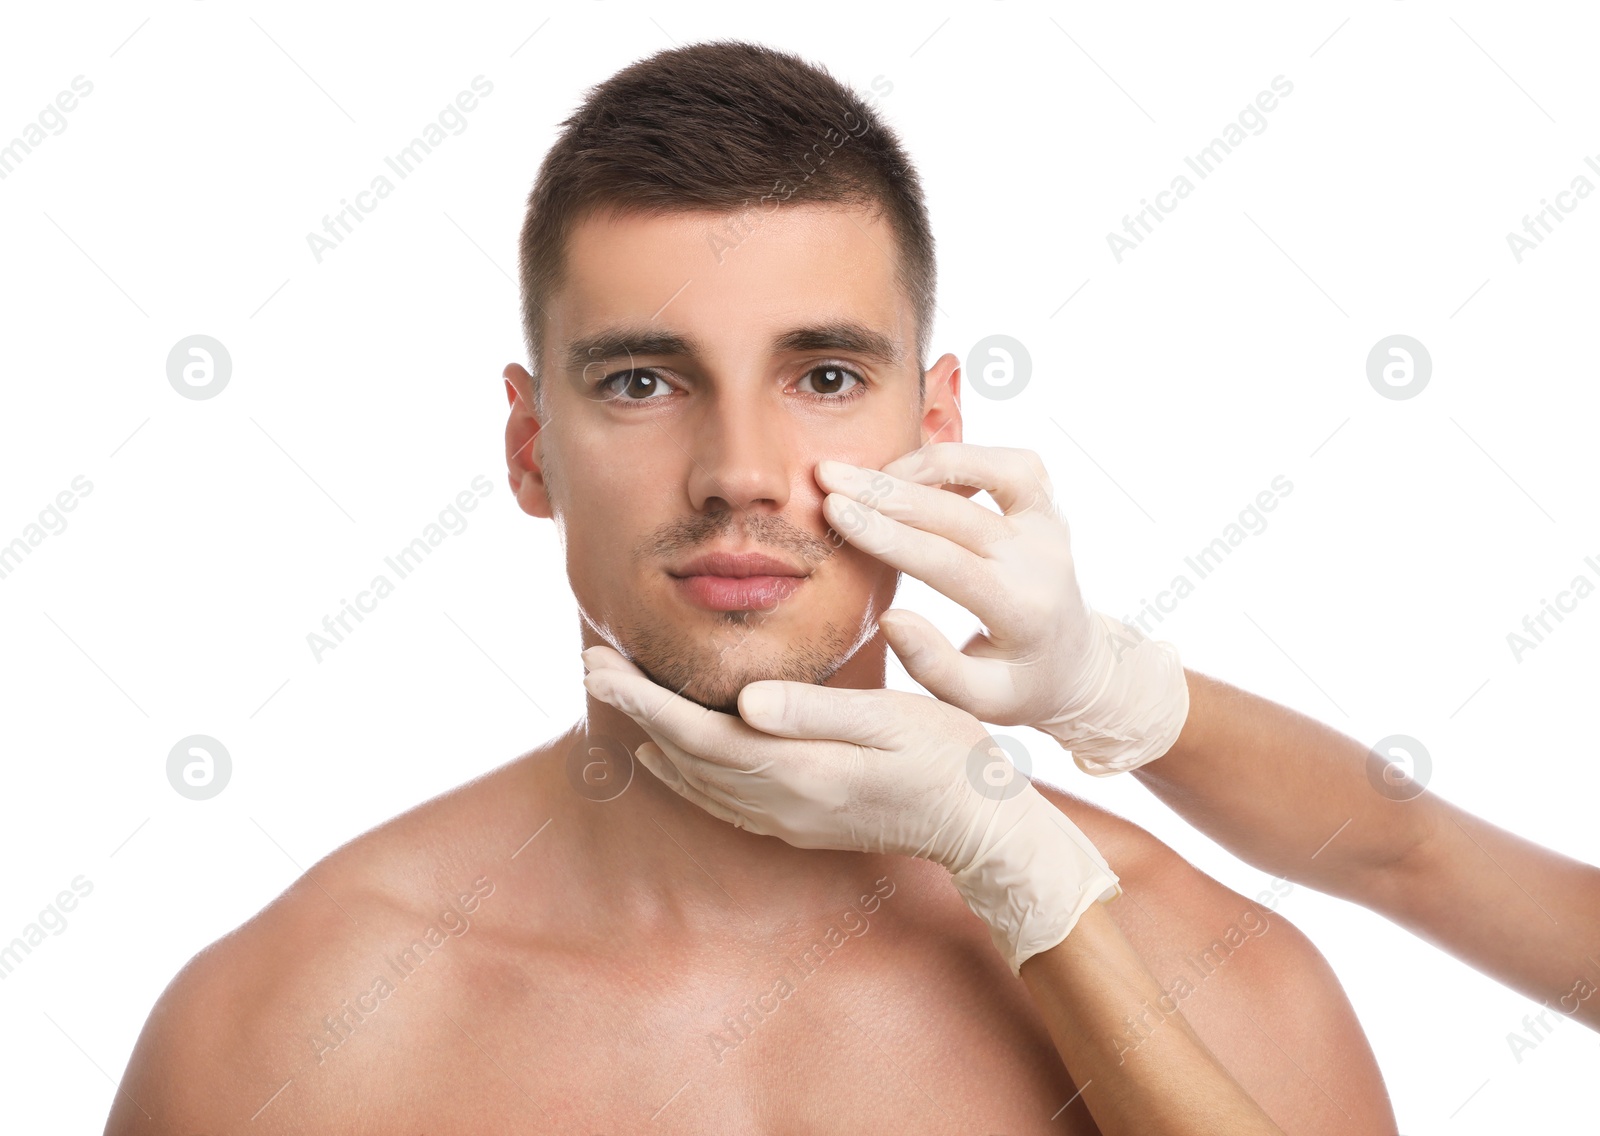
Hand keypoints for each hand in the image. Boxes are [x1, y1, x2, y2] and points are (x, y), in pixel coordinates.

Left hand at [581, 645, 1118, 974]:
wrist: (983, 827)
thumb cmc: (948, 757)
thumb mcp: (892, 719)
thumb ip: (815, 711)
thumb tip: (743, 701)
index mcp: (802, 769)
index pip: (699, 733)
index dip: (644, 699)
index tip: (601, 661)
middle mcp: (783, 802)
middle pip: (687, 756)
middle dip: (636, 709)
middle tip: (593, 662)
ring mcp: (789, 820)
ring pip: (699, 782)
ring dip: (655, 738)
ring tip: (622, 698)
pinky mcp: (800, 826)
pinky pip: (723, 803)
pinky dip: (686, 777)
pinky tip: (669, 760)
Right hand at [815, 442, 1188, 775]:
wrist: (1077, 665)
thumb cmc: (1019, 688)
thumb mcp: (979, 703)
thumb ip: (933, 666)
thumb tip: (891, 618)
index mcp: (1021, 611)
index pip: (945, 561)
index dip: (885, 533)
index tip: (834, 510)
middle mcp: (1042, 559)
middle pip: (955, 510)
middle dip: (883, 489)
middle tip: (827, 476)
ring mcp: (1050, 526)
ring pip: (991, 468)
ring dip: (923, 463)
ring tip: (869, 473)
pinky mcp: (1049, 505)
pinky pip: (1009, 461)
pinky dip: (962, 457)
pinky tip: (917, 472)